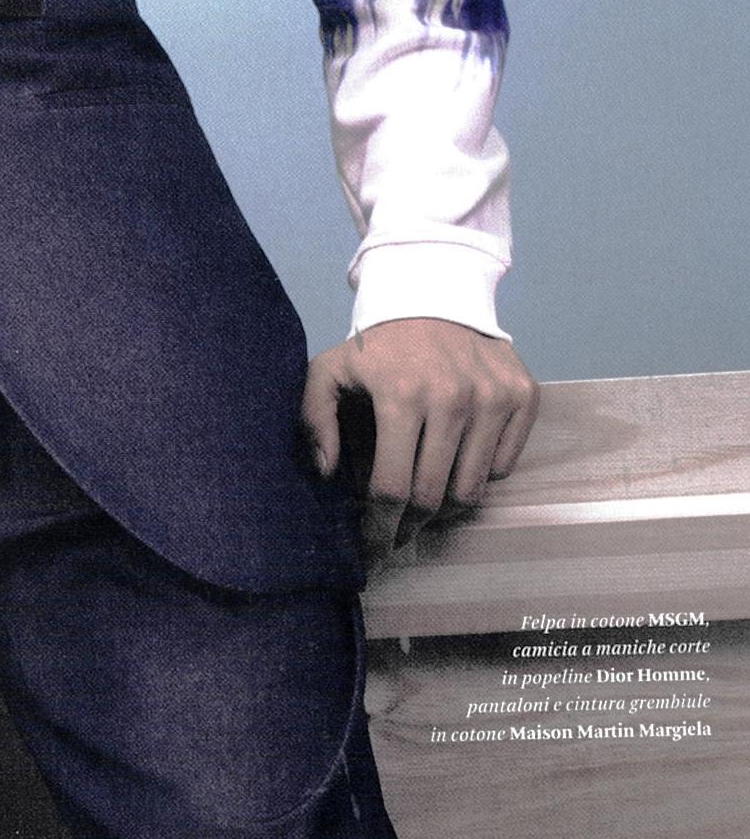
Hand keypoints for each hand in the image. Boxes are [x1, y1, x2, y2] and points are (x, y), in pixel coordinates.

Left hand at [302, 317, 538, 561]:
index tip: (373, 549)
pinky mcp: (523, 396)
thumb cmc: (378, 342)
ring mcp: (493, 398)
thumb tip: (326, 472)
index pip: (392, 488)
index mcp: (401, 395)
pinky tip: (455, 456)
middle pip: (433, 498)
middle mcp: (453, 398)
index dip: (380, 529)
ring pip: (471, 489)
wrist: (434, 290)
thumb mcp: (331, 369)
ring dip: (445, 504)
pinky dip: (478, 471)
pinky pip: (501, 465)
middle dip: (411, 526)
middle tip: (397, 532)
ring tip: (424, 496)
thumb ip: (314, 418)